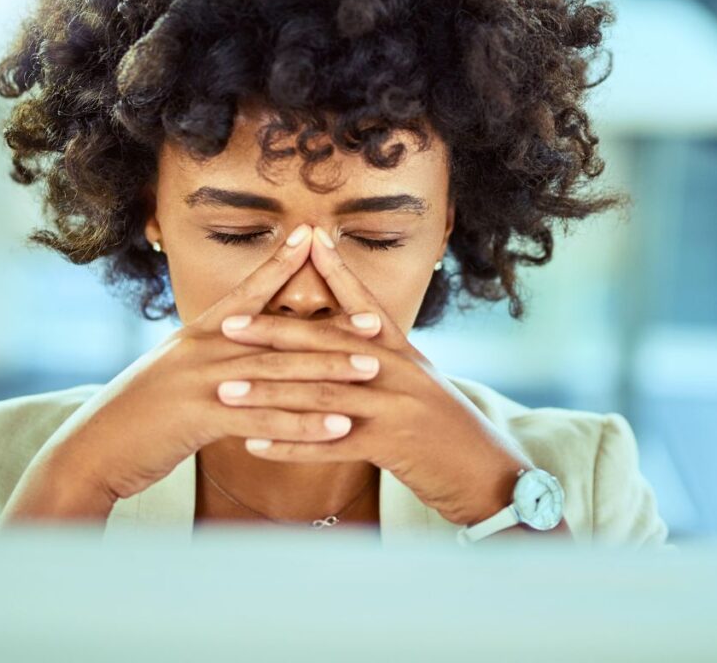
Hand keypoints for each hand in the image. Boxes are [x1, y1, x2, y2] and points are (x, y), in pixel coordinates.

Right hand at [9, 223, 381, 516]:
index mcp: (197, 335)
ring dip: (329, 373)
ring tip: (372, 371)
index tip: (313, 237)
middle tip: (375, 321)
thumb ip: (206, 356)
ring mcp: (201, 381)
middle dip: (329, 327)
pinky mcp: (200, 418)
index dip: (280, 264)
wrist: (91, 450)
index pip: (247, 292)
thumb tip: (235, 346)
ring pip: (278, 374)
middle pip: (277, 334)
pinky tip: (340, 428)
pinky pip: (263, 419)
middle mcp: (202, 350)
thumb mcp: (170, 373)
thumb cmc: (135, 415)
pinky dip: (304, 425)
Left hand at [217, 225, 541, 526]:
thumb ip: (385, 365)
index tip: (305, 241)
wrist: (491, 475)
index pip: (364, 304)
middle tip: (227, 327)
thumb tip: (349, 346)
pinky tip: (254, 446)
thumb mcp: (421, 387)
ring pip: (320, 393)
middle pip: (327, 344)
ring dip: (268, 394)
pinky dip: (291, 445)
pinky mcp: (393, 445)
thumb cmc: (450, 434)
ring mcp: (396, 405)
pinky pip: (331, 443)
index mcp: (404, 353)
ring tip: (226, 390)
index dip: (336, 272)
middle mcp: (399, 371)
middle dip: (274, 334)